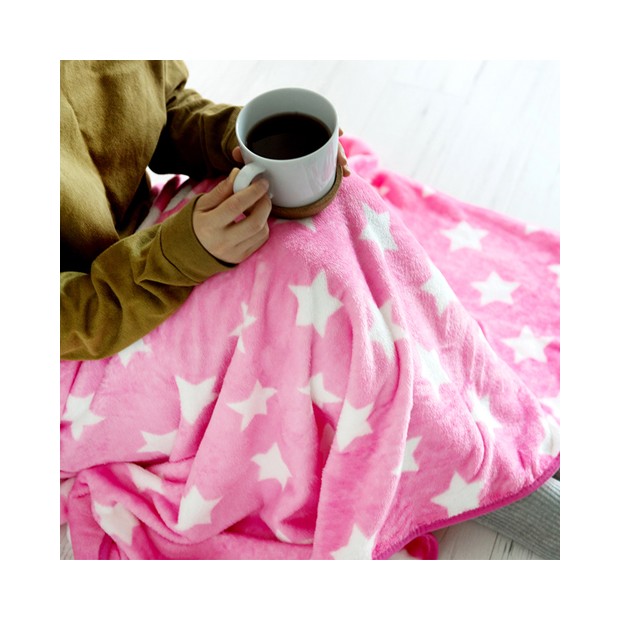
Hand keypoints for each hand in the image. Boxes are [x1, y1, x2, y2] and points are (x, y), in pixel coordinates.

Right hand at [192, 169, 270, 264]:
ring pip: (261, 232)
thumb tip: (238, 174)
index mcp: (209, 225)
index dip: (252, 192)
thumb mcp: (202, 204)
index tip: (261, 182)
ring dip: (264, 214)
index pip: (236, 206)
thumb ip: (221, 190)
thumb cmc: (196, 223)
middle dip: (264, 203)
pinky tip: (254, 218)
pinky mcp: (241, 257)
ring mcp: (233, 252)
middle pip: (255, 222)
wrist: (189, 251)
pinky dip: (262, 226)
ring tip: (255, 205)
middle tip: (263, 192)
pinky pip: (261, 240)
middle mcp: (222, 242)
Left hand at [231, 128, 349, 175]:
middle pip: (324, 137)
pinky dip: (328, 167)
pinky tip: (338, 175)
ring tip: (344, 172)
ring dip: (336, 160)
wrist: (248, 134)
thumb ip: (243, 148)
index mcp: (289, 118)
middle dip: (335, 150)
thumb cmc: (249, 132)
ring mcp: (305, 143)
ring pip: (325, 150)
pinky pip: (320, 160)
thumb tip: (238, 153)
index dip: (327, 126)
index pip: (312, 119)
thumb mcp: (246, 138)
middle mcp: (301, 129)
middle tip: (341, 162)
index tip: (340, 132)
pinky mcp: (306, 156)